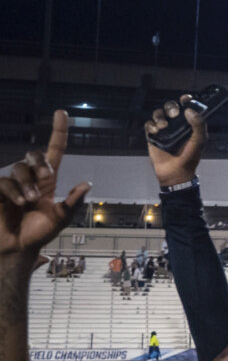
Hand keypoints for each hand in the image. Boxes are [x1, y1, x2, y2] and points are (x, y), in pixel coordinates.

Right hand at [0, 112, 90, 263]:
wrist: (19, 247)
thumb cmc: (40, 232)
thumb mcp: (61, 219)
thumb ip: (73, 202)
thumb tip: (86, 183)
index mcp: (48, 181)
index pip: (54, 151)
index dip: (58, 132)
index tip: (61, 112)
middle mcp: (30, 178)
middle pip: (33, 155)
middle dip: (40, 162)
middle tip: (47, 176)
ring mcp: (13, 183)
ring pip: (18, 168)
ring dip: (27, 183)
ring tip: (30, 201)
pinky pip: (3, 182)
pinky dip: (13, 190)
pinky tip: (20, 202)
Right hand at [143, 96, 206, 186]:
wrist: (176, 172)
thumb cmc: (190, 157)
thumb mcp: (199, 141)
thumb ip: (198, 125)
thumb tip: (190, 111)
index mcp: (189, 124)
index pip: (187, 107)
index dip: (186, 100)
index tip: (186, 98)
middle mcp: (176, 124)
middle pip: (171, 107)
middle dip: (171, 107)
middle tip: (174, 113)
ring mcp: (164, 129)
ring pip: (158, 114)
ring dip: (160, 116)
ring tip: (164, 126)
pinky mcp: (153, 135)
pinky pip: (149, 124)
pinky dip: (152, 125)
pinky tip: (156, 131)